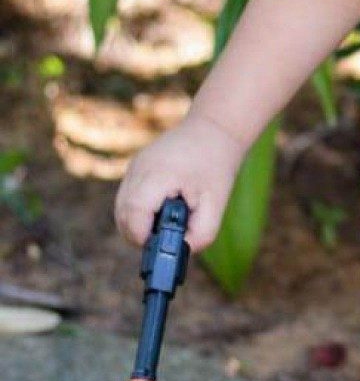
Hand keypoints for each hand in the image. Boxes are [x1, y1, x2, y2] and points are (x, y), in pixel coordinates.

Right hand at [114, 112, 243, 252]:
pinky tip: (163, 207)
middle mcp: (138, 170)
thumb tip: (181, 251)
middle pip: (122, 216)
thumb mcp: (216, 204)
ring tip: (168, 220)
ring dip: (139, 223)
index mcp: (157, 176)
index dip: (143, 238)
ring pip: (121, 209)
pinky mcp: (134, 168)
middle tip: (166, 236)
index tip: (161, 245)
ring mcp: (133, 168)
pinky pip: (127, 198)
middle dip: (140, 234)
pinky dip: (140, 211)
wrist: (214, 129)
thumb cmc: (216, 166)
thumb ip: (200, 233)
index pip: (133, 216)